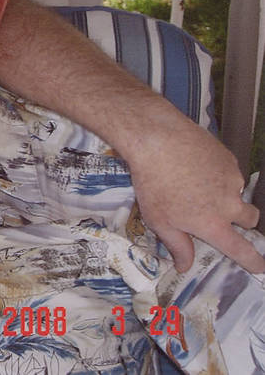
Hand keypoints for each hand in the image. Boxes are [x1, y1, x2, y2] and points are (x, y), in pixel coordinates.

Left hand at [127, 115, 263, 273]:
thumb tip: (185, 266)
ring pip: (238, 193)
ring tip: (198, 185)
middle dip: (242, 221)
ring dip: (226, 194)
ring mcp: (232, 179)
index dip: (253, 261)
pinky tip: (196, 166)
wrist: (157, 140)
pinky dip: (217, 174)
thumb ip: (177, 246)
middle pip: (251, 219)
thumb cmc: (153, 183)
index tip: (260, 266)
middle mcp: (229, 204)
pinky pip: (229, 172)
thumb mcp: (159, 221)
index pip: (242, 250)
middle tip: (223, 216)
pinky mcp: (228, 159)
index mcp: (214, 224)